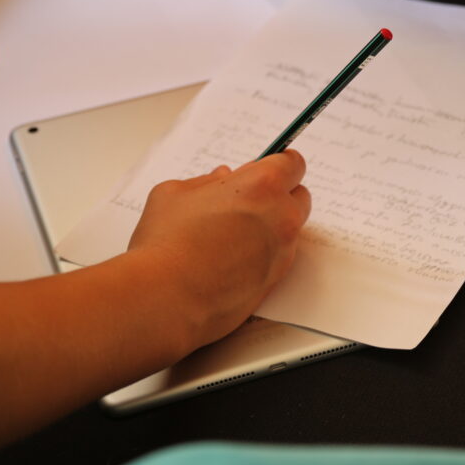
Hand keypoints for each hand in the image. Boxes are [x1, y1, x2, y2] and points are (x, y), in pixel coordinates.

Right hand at [126, 150, 310, 350]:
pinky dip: (264, 254)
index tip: (267, 166)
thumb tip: (221, 179)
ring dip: (272, 226)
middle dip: (280, 194)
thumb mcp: (174, 194)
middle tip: (247, 200)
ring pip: (290, 230)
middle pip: (299, 196)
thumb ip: (206, 182)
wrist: (165, 300)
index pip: (293, 164)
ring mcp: (282, 252)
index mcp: (262, 185)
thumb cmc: (165, 244)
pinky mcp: (276, 281)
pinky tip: (233, 259)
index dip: (279, 163)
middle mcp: (281, 217)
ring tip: (234, 234)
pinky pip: (279, 257)